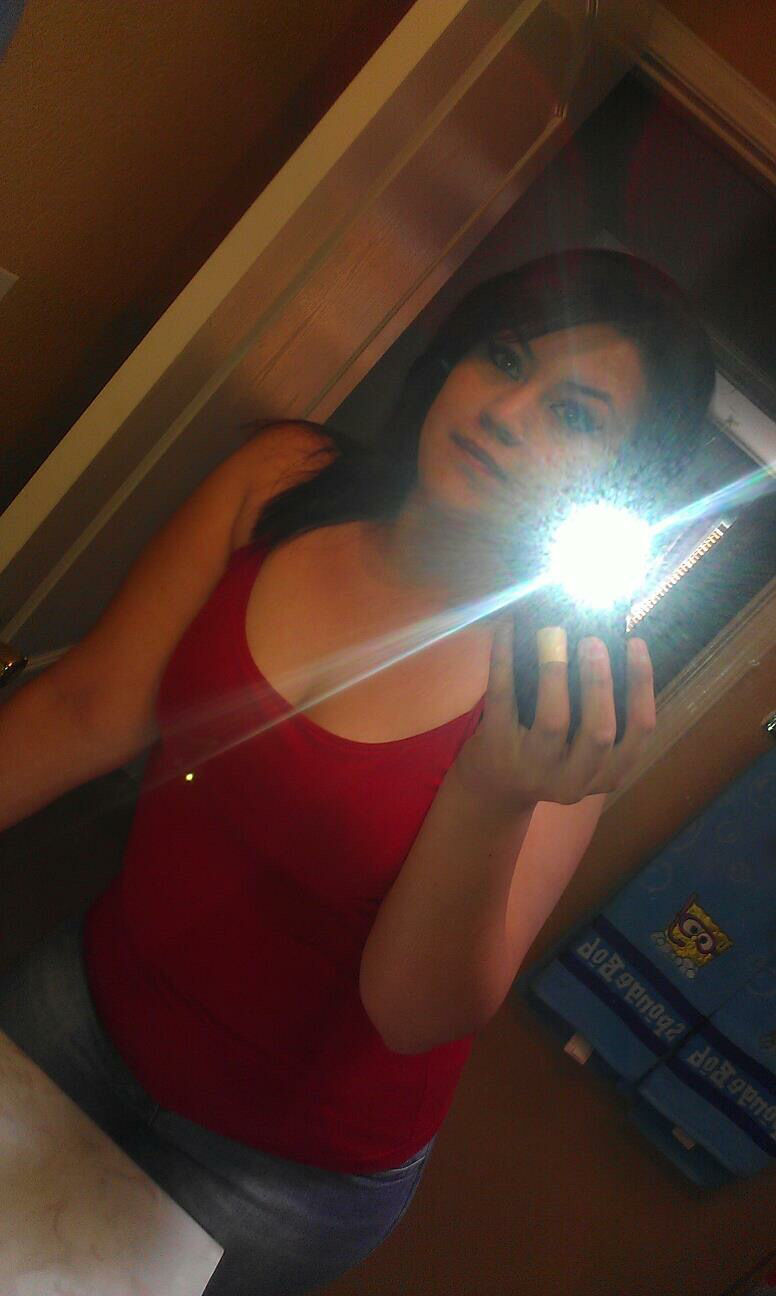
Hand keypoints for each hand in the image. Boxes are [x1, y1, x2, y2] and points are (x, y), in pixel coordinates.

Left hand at [455, 611, 656, 812]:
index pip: (640, 732)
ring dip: (556, 674)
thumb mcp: (584, 749)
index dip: (642, 686)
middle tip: (593, 640)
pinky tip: (509, 629)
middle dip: (599, 682)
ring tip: (556, 634)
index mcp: (607, 773)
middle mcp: (574, 779)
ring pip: (553, 722)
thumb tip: (608, 638)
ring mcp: (534, 767)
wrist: (496, 785)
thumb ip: (602, 710)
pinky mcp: (498, 748)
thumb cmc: (551, 753)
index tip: (635, 642)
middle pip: (599, 732)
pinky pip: (504, 699)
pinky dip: (506, 659)